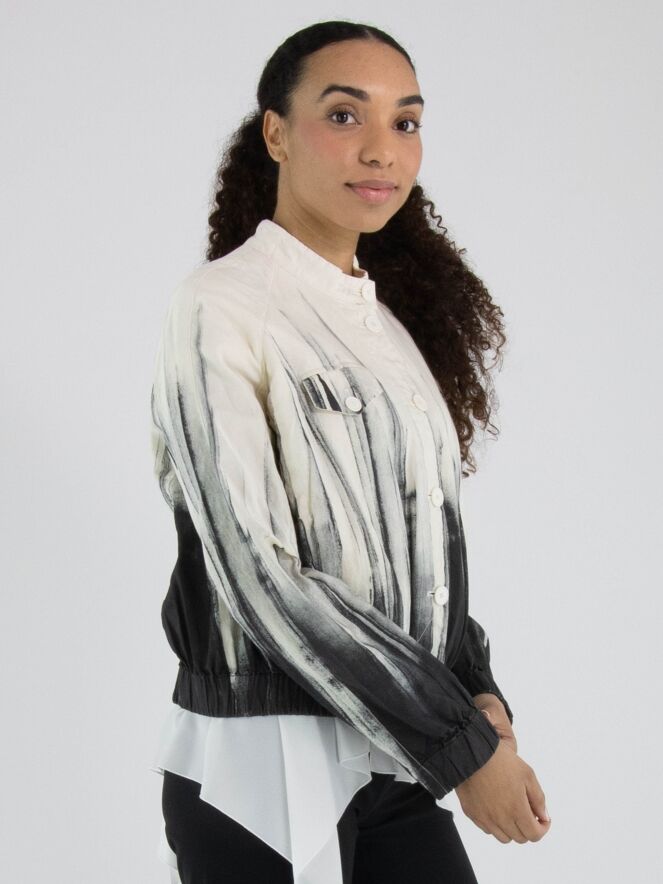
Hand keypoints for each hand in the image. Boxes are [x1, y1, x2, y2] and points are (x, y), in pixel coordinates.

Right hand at [454, 700, 550, 843]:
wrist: (471, 752)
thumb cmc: (500, 760)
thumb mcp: (527, 774)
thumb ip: (539, 799)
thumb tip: (544, 817)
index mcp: (516, 810)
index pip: (534, 835)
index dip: (542, 828)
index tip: (542, 819)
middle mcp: (500, 819)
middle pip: (520, 838)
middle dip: (528, 827)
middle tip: (527, 811)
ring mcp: (485, 819)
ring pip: (504, 837)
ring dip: (511, 828)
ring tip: (511, 810)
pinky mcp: (472, 814)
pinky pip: (488, 829)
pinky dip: (495, 824)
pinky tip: (496, 808)